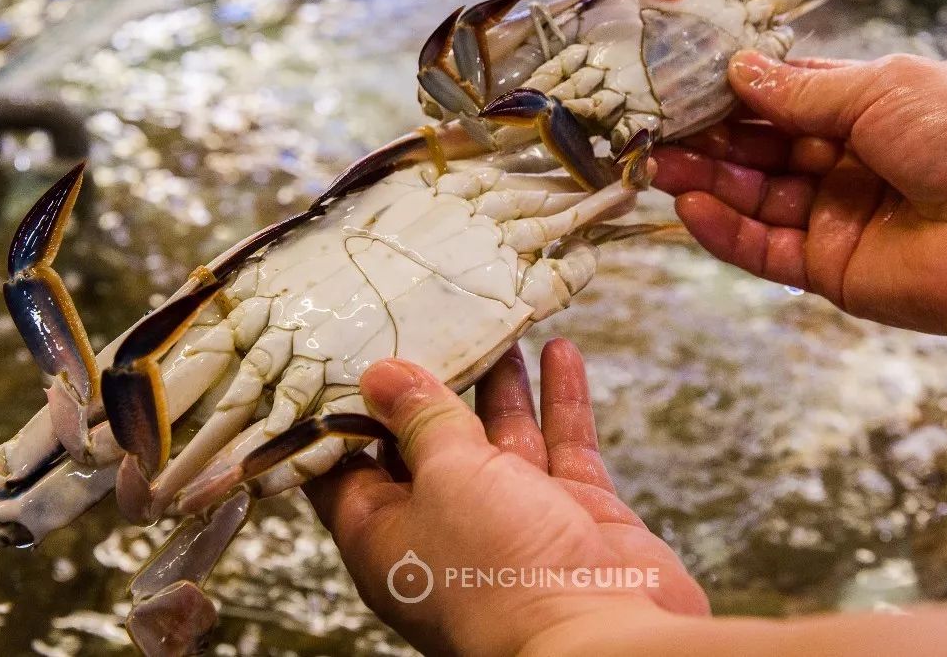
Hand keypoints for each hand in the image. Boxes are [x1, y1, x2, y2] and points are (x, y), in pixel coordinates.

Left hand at [305, 339, 707, 656]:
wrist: (601, 637)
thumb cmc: (503, 572)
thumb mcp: (446, 475)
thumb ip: (421, 419)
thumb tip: (381, 375)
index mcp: (387, 536)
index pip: (347, 466)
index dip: (345, 410)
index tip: (346, 350)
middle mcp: (447, 529)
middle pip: (429, 444)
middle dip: (434, 384)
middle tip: (429, 320)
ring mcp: (513, 521)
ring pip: (500, 438)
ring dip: (500, 383)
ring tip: (495, 325)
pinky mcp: (572, 516)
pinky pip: (561, 447)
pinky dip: (560, 400)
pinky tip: (559, 351)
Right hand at [653, 51, 946, 391]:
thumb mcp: (882, 89)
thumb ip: (802, 90)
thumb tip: (738, 70)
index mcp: (872, 109)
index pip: (786, 98)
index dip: (735, 92)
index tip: (680, 81)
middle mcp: (850, 163)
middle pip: (762, 149)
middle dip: (709, 138)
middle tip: (654, 129)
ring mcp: (838, 218)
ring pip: (755, 199)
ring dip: (706, 182)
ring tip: (657, 165)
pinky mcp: (831, 270)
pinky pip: (765, 251)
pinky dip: (725, 232)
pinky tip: (689, 209)